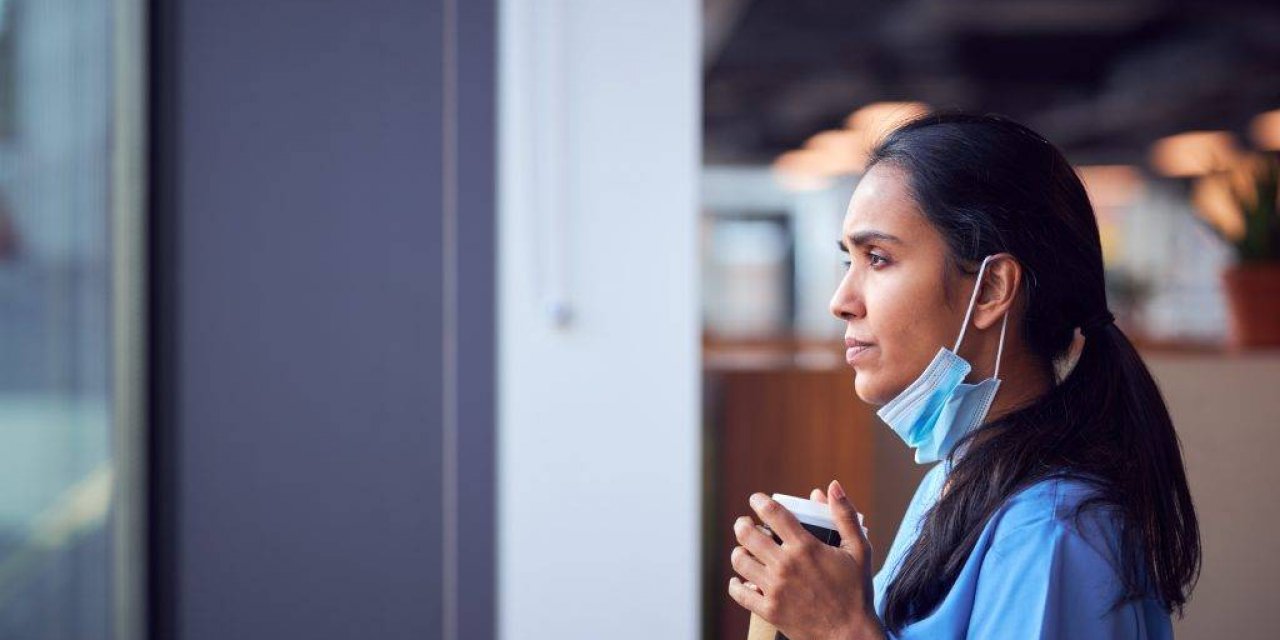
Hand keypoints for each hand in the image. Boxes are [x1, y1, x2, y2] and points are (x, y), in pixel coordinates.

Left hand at [728, 480, 883, 639]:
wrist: (850, 634)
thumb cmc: (857, 591)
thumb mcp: (859, 549)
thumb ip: (844, 515)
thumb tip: (831, 486)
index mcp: (805, 547)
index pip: (772, 513)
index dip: (759, 501)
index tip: (755, 500)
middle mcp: (785, 565)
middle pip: (748, 534)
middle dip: (743, 524)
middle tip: (745, 524)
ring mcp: (774, 588)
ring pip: (740, 560)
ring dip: (739, 551)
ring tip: (744, 550)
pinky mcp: (768, 610)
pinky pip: (740, 593)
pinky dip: (735, 584)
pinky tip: (739, 580)